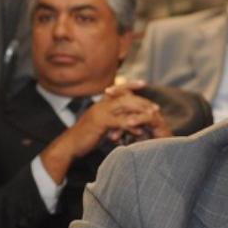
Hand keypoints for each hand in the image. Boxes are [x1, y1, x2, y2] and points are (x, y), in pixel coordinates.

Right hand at [39, 81, 171, 183]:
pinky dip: (130, 125)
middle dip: (142, 101)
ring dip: (139, 111)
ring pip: (123, 106)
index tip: (144, 83)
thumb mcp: (102, 127)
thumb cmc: (87, 137)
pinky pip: (118, 121)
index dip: (130, 84)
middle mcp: (101, 105)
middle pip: (125, 97)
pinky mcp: (99, 122)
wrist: (71, 145)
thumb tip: (128, 123)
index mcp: (101, 104)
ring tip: (151, 117)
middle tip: (156, 108)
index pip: (118, 90)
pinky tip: (139, 131)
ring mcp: (99, 112)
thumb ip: (114, 122)